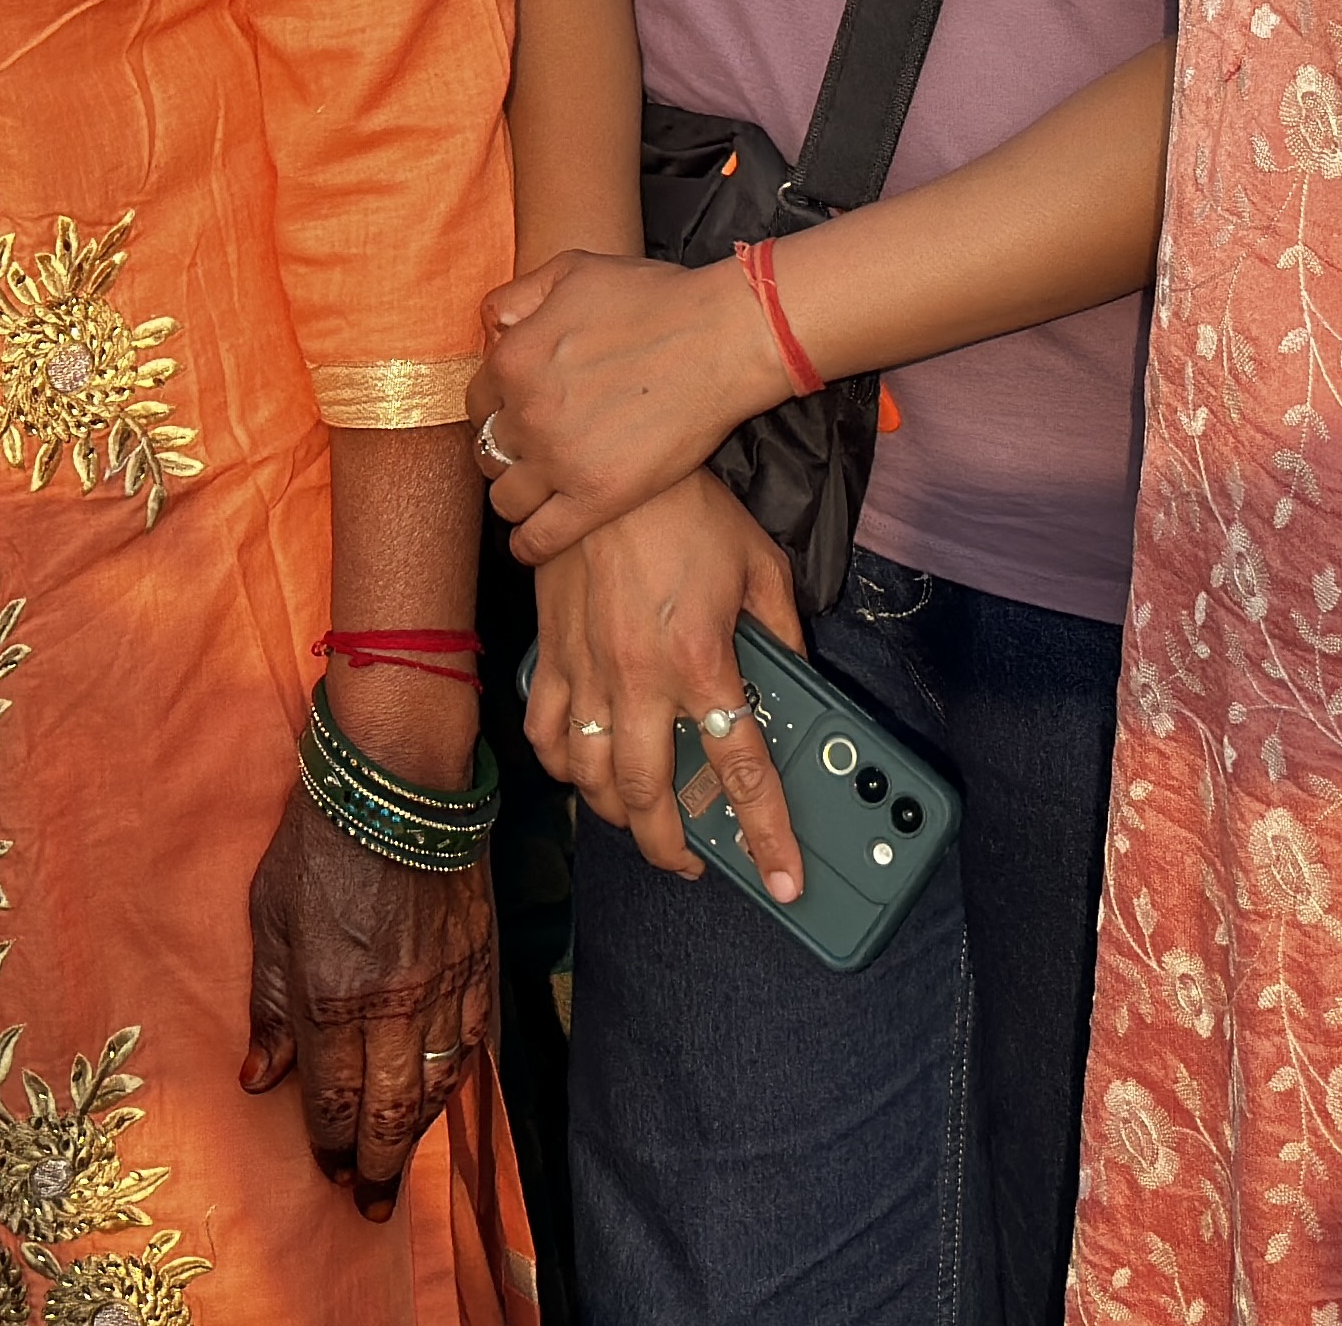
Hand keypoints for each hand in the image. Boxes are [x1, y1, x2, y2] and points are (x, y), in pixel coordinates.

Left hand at [238, 759, 493, 1216]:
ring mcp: (443, 987)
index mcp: (330, 995)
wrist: (398, 782)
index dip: (330, 1144)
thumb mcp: (269, 917)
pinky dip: (457, 1082)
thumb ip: (269, 1003)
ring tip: (401, 1163)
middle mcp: (391, 1004)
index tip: (328, 1169)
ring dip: (417, 1134)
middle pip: (389, 1112)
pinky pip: (474, 1045)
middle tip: (369, 1202)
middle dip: (376, 1165)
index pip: (333, 1098)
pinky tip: (443, 1100)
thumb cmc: (319, 843)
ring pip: (436, 1088)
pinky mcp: (481, 965)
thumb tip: (259, 1078)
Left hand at [478, 248, 789, 558]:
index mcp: (515, 360)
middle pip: (488, 450)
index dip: (497, 408)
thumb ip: (519, 296)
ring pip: (506, 498)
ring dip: (515, 495)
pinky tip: (536, 541)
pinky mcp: (597, 497)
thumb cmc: (655, 299)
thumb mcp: (574, 270)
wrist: (721, 340)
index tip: (518, 414)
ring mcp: (560, 461)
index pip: (477, 401)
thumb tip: (493, 329)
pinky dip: (530, 545)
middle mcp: (527, 414)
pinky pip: (540, 539)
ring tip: (537, 492)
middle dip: (505, 451)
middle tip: (532, 451)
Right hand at [523, 477, 804, 890]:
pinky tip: (583, 769)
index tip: (781, 878)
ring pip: (591, 778)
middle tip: (694, 862)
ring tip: (644, 820)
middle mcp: (640, 678)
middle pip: (650, 797)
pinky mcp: (550, 653)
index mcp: (702, 660)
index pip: (741, 769)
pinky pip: (545, 734)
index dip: (766, 833)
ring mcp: (586, 670)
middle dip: (674, 848)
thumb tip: (796, 680)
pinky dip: (562, 766)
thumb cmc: (688, 510)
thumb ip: (782, 632)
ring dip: (619, 815)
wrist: (605, 463)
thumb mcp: (761, 566)